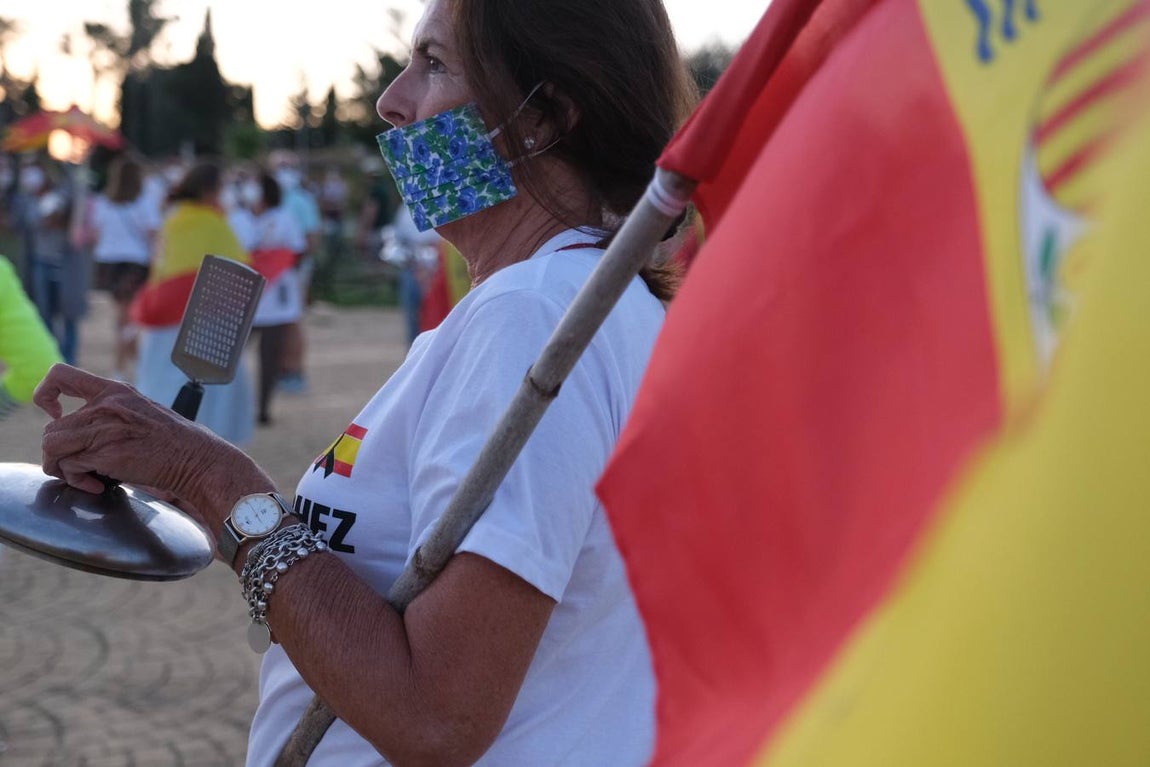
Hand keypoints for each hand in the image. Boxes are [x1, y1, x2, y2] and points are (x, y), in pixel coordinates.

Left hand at [34, 364, 225, 497]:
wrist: (194, 457)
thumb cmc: (172, 440)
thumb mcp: (140, 410)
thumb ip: (110, 412)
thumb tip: (78, 430)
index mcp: (113, 391)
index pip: (60, 375)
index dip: (45, 394)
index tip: (55, 413)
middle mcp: (104, 406)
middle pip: (51, 429)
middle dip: (57, 452)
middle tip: (76, 465)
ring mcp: (103, 429)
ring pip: (51, 447)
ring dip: (60, 467)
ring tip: (82, 475)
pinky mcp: (104, 454)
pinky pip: (68, 468)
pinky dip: (77, 481)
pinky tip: (97, 485)